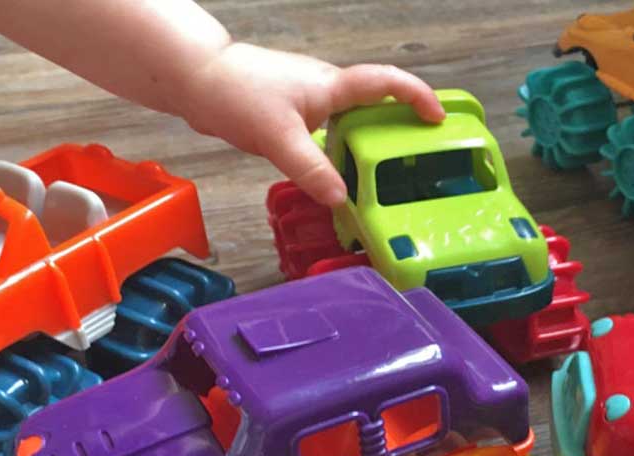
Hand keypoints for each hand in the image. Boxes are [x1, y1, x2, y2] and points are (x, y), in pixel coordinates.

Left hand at [181, 44, 444, 206]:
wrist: (195, 79)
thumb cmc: (236, 92)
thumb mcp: (278, 137)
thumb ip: (311, 169)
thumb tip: (341, 199)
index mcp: (332, 86)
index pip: (388, 84)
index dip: (418, 98)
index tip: (438, 119)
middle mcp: (326, 89)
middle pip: (376, 105)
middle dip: (400, 128)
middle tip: (416, 159)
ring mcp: (309, 100)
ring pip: (350, 121)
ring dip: (367, 143)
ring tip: (381, 177)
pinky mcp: (292, 113)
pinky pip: (328, 131)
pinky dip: (340, 150)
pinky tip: (335, 173)